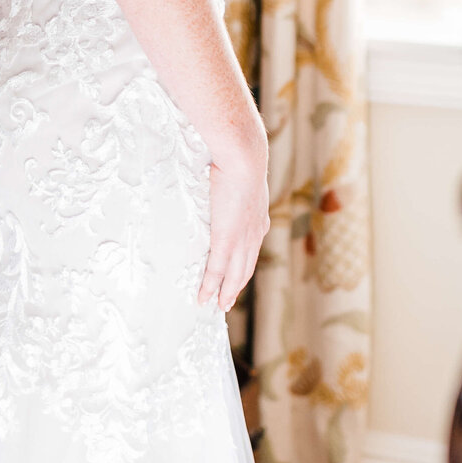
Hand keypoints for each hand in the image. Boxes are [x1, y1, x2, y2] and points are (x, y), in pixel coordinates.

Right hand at [198, 148, 270, 312]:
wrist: (244, 157)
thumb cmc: (239, 157)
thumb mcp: (241, 173)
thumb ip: (234, 181)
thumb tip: (221, 173)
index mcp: (258, 218)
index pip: (252, 249)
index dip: (245, 265)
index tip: (238, 276)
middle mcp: (255, 233)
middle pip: (246, 268)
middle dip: (237, 286)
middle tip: (227, 301)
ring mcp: (241, 239)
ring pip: (234, 274)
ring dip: (226, 292)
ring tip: (218, 305)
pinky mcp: (226, 239)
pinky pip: (216, 270)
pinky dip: (209, 286)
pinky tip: (203, 298)